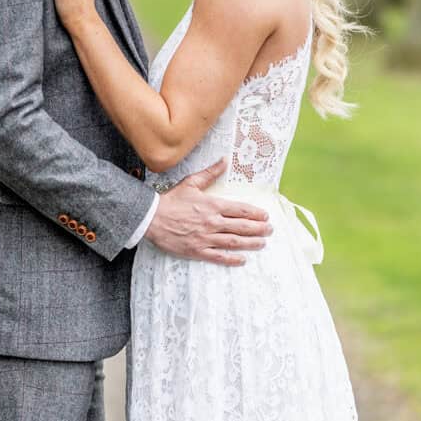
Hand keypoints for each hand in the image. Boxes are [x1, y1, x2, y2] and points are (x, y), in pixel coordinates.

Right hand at [145, 158, 272, 265]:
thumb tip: (225, 161)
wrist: (150, 218)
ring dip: (250, 243)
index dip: (255, 213)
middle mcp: (212, 222)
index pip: (240, 209)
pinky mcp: (197, 250)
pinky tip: (242, 259)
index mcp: (212, 205)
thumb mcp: (191, 183)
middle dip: (258, 229)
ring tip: (262, 243)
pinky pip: (218, 256)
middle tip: (270, 230)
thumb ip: (210, 173)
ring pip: (234, 242)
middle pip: (241, 227)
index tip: (265, 215)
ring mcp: (205, 238)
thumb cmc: (170, 200)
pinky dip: (231, 259)